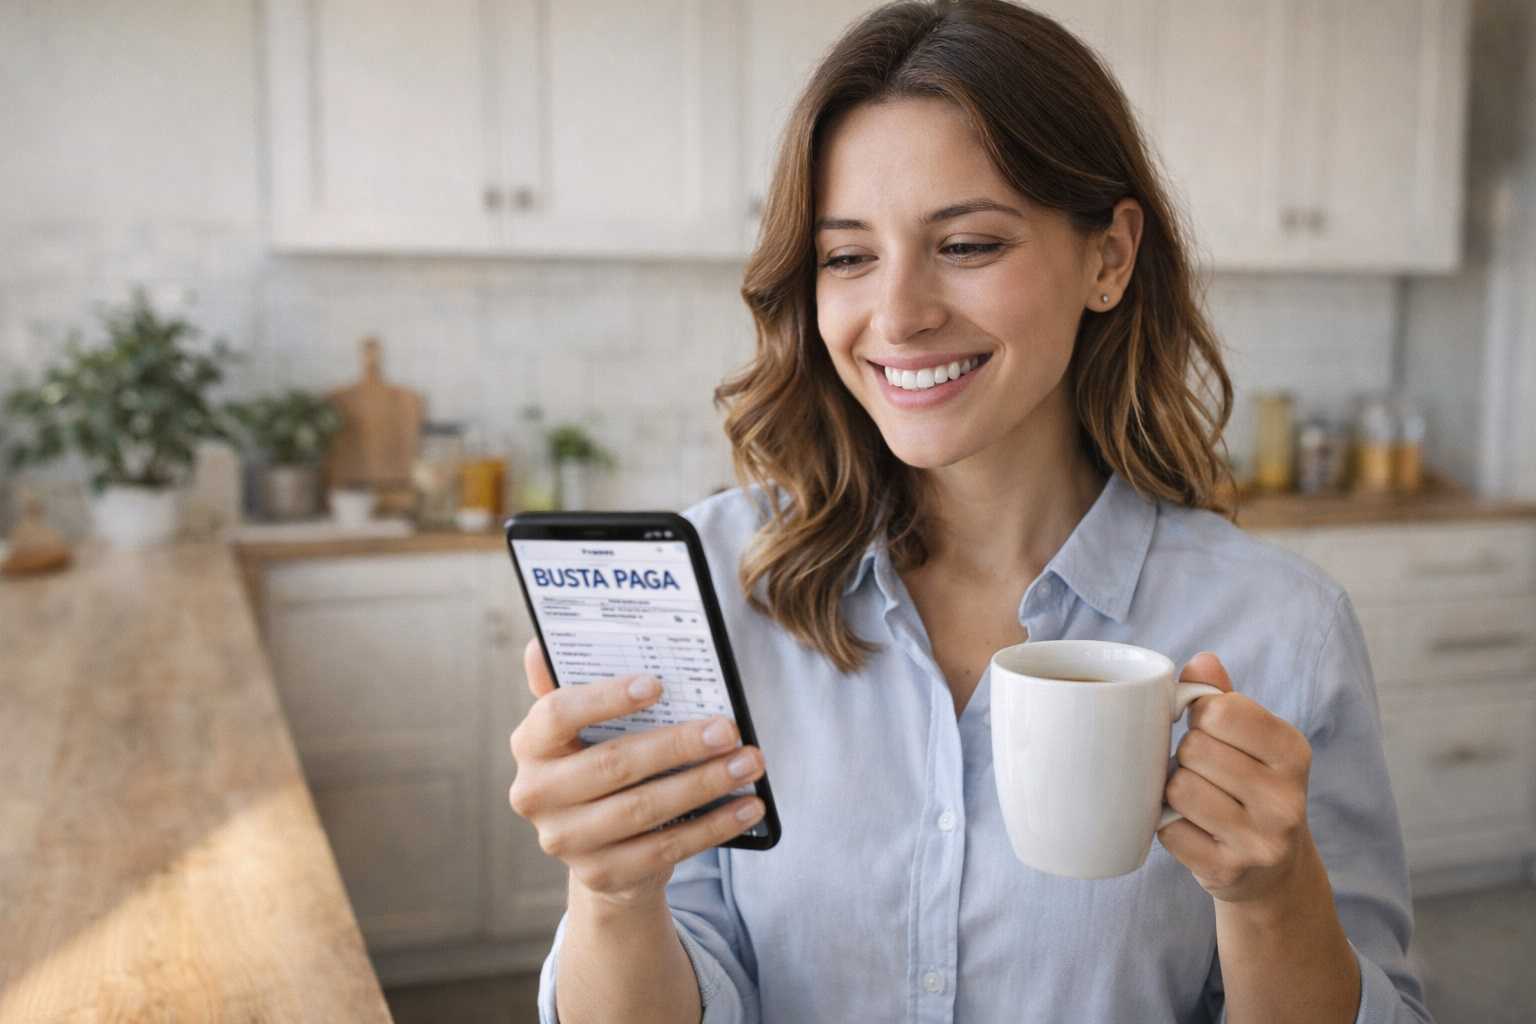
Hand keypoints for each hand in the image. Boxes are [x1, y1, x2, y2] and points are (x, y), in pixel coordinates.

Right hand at [507, 637, 766, 909]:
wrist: (598, 847)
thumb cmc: (596, 762)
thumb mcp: (580, 728)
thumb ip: (566, 685)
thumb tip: (540, 645)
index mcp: (530, 745)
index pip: (558, 714)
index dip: (606, 698)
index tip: (657, 684)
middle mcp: (536, 794)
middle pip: (613, 764)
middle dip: (678, 745)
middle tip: (729, 729)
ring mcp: (565, 841)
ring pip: (644, 809)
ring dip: (705, 784)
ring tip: (749, 763)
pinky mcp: (602, 874)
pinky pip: (665, 850)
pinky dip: (712, 827)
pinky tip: (745, 807)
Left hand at [1157, 652, 1314, 904]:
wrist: (1273, 872)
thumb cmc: (1250, 786)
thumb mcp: (1251, 739)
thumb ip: (1223, 696)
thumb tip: (1202, 661)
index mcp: (1293, 752)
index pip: (1220, 710)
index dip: (1200, 715)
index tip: (1208, 729)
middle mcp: (1286, 799)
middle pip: (1195, 749)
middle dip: (1187, 755)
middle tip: (1204, 771)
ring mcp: (1260, 840)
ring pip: (1179, 789)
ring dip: (1174, 790)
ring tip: (1197, 798)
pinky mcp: (1227, 871)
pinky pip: (1168, 829)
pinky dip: (1169, 825)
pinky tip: (1192, 828)